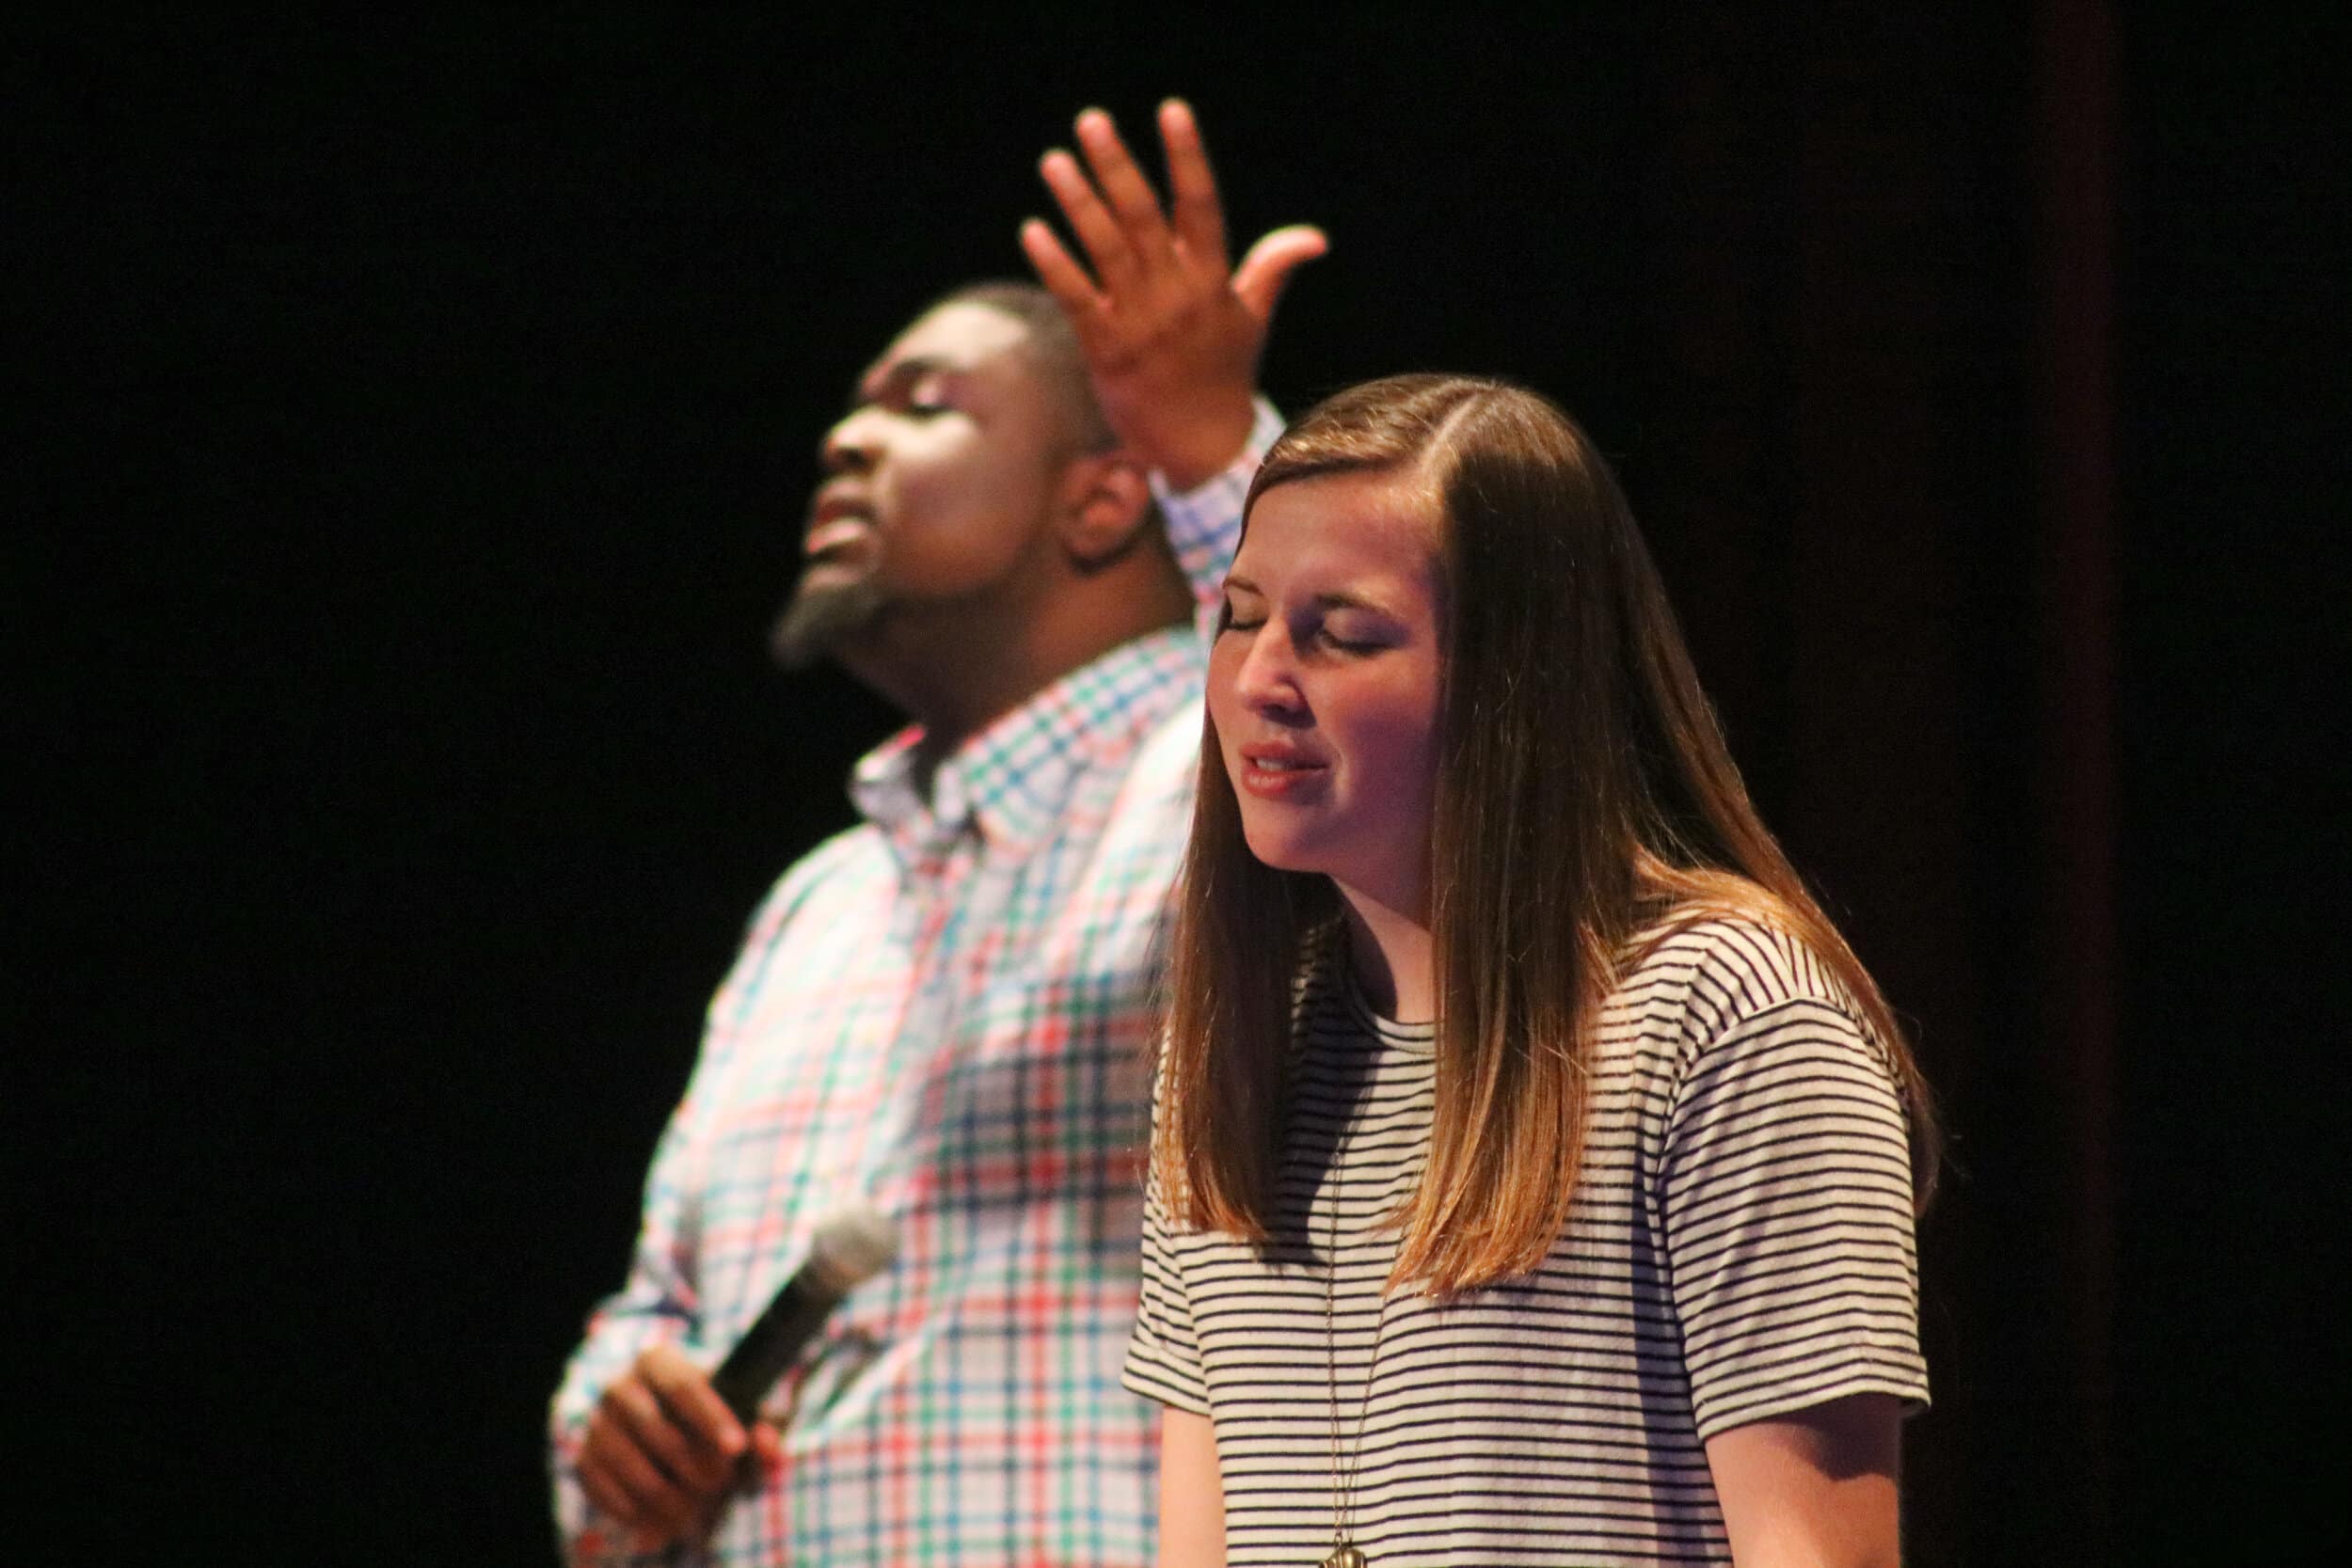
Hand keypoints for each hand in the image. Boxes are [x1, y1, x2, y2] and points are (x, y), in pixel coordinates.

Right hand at [576, 1342, 783, 1552]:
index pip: (682, 1386)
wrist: (662, 1421)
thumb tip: (767, 1443)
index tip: (737, 1448)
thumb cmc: (712, 1412)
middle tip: (721, 1484)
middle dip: (695, 1465)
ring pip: (632, 1468)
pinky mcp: (584, 1461)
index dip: (710, 1418)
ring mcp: (596, 1424)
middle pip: (657, 1431)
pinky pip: (609, 1493)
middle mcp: (619, 1386)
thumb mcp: (744, 1410)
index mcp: (657, 1360)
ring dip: (670, 1497)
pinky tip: (664, 1520)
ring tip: (698, 1511)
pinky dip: (639, 1513)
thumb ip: (764, 1424)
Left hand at [1021, 99, 1326, 489]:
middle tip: (1091, 121)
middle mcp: (1177, 296)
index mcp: (1213, 281)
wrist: (1201, 448)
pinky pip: (1076, 299)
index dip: (1186, 157)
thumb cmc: (1224, 376)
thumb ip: (1273, 270)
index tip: (1172, 110)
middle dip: (1116, 166)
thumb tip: (1314, 238)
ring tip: (1054, 160)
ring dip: (1077, 203)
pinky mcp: (1107, 351)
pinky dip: (1055, 264)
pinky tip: (1033, 229)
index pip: (1202, 206)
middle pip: (1144, 217)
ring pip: (1105, 251)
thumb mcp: (1253, 320)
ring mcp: (1140, 323)